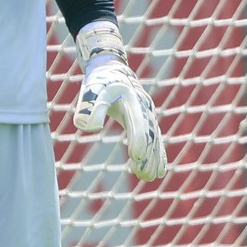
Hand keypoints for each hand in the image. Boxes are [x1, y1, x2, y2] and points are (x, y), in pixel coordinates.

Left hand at [70, 21, 166, 181]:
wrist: (111, 69)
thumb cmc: (99, 81)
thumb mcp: (92, 90)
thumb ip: (89, 108)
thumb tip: (87, 129)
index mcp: (132, 99)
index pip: (138, 122)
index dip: (137, 139)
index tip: (136, 156)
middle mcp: (144, 107)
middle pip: (149, 134)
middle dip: (148, 155)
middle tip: (144, 175)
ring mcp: (148, 114)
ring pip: (154, 139)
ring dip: (153, 158)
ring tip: (150, 177)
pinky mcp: (146, 120)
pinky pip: (155, 139)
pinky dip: (158, 154)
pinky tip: (159, 171)